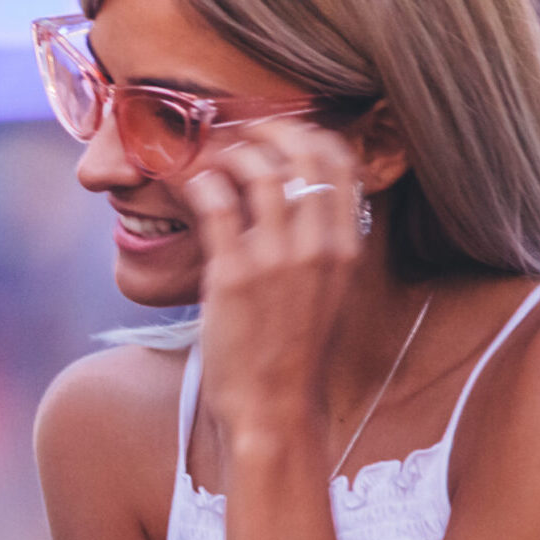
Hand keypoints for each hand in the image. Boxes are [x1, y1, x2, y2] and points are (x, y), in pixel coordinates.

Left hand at [181, 121, 363, 449]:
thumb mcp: (328, 292)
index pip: (342, 161)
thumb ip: (322, 243)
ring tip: (213, 161)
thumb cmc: (293, 352)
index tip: (280, 134)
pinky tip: (192, 188)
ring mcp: (277, 260)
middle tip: (242, 133)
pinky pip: (217, 204)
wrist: (273, 408)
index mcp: (346, 248)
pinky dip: (202, 184)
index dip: (308, 134)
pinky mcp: (233, 275)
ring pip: (260, 170)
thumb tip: (303, 199)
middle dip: (270, 131)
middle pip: (304, 153)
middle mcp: (319, 247)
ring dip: (231, 154)